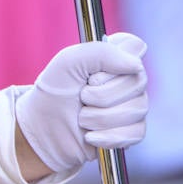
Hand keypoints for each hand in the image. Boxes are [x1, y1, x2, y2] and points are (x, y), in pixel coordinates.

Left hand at [15, 33, 148, 174]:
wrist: (44, 130)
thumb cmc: (55, 92)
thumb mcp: (68, 62)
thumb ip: (101, 53)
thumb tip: (136, 64)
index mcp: (114, 56)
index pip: (135, 46)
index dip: (115, 62)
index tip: (92, 75)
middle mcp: (128, 78)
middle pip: (138, 82)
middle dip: (101, 95)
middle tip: (81, 97)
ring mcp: (134, 104)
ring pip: (137, 109)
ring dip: (100, 118)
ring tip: (82, 118)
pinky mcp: (133, 130)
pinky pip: (136, 133)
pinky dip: (108, 136)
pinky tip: (91, 136)